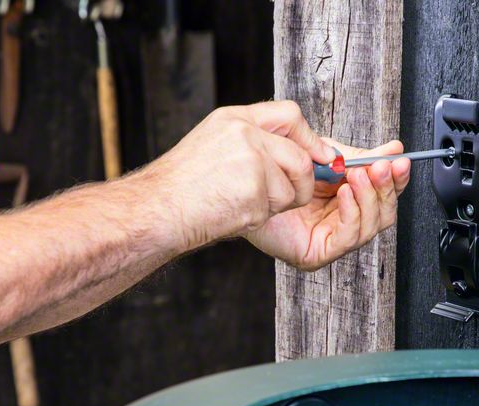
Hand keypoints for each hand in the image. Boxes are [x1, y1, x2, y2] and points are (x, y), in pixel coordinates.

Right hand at [149, 101, 335, 249]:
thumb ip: (252, 142)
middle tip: (275, 197)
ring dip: (275, 205)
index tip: (321, 156)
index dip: (309, 139)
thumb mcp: (212, 146)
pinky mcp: (254, 190)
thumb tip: (298, 155)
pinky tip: (233, 212)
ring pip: (292, 189)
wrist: (157, 210)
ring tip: (240, 203)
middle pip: (300, 158)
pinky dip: (260, 218)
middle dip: (299, 183)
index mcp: (234, 120)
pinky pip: (277, 209)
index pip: (289, 114)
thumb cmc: (179, 187)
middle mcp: (244, 134)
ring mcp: (251, 161)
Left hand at [245, 139, 410, 270]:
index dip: (395, 178)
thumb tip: (393, 150)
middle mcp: (342, 220)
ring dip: (370, 197)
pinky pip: (348, 237)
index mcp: (346, 198)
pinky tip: (345, 194)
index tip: (399, 160)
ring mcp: (331, 239)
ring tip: (358, 175)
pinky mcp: (317, 253)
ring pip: (371, 226)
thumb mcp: (323, 155)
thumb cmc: (274, 172)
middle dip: (387, 187)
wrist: (240, 185)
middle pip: (383, 212)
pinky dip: (352, 213)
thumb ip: (357, 155)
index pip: (383, 193)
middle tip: (383, 167)